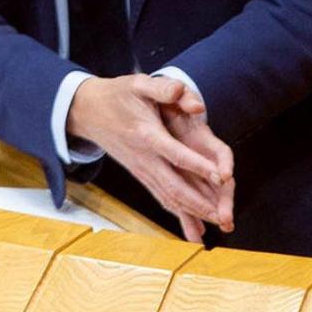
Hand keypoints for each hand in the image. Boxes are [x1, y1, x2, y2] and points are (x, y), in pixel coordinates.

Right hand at [66, 74, 230, 240]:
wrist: (88, 111)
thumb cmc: (116, 95)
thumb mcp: (138, 83)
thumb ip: (164, 89)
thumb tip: (194, 102)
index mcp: (146, 135)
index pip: (177, 155)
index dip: (199, 166)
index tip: (222, 177)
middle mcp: (144, 158)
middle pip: (174, 186)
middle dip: (200, 203)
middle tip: (224, 215)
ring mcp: (141, 170)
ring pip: (168, 197)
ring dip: (192, 214)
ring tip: (215, 225)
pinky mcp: (140, 175)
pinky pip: (161, 197)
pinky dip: (178, 213)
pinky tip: (192, 228)